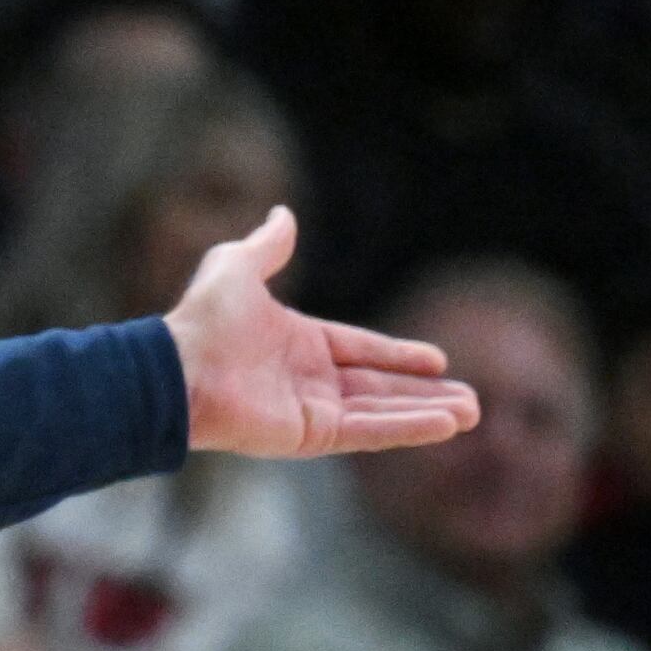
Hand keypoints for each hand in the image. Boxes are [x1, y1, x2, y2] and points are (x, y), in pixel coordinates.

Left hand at [166, 209, 479, 458]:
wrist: (178, 371)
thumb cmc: (203, 322)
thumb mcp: (236, 268)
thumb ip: (266, 247)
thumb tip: (282, 215)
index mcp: (296, 342)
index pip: (360, 349)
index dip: (397, 356)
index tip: (437, 360)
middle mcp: (306, 380)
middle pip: (378, 387)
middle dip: (424, 393)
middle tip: (470, 400)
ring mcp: (310, 410)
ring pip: (382, 412)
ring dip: (427, 413)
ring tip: (472, 413)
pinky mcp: (310, 436)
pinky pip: (369, 431)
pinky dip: (408, 428)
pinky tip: (445, 425)